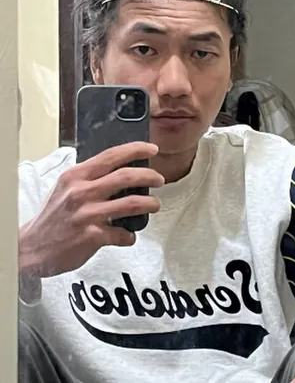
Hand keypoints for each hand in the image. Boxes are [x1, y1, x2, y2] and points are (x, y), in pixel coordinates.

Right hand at [19, 142, 163, 278]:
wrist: (31, 248)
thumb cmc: (53, 217)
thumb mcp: (66, 188)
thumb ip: (90, 177)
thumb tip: (121, 169)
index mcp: (76, 176)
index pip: (111, 155)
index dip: (136, 150)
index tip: (152, 149)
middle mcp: (81, 192)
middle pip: (126, 177)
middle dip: (150, 176)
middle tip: (160, 180)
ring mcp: (88, 215)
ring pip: (132, 203)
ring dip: (150, 203)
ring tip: (155, 205)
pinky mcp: (93, 236)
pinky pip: (123, 234)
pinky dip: (130, 235)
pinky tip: (128, 235)